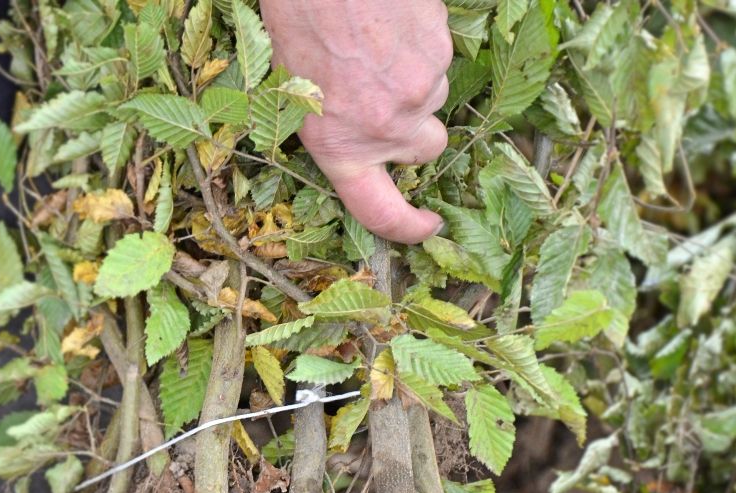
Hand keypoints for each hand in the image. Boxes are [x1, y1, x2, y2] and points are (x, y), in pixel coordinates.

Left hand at [260, 0, 452, 243]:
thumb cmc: (298, 22)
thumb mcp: (295, 94)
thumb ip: (340, 131)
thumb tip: (368, 141)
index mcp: (341, 148)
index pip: (380, 211)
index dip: (407, 228)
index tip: (425, 227)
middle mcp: (386, 128)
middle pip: (427, 148)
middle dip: (416, 129)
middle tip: (390, 98)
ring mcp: (418, 89)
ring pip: (433, 97)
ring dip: (415, 82)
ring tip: (379, 46)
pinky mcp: (440, 50)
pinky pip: (439, 58)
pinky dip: (421, 46)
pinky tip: (391, 23)